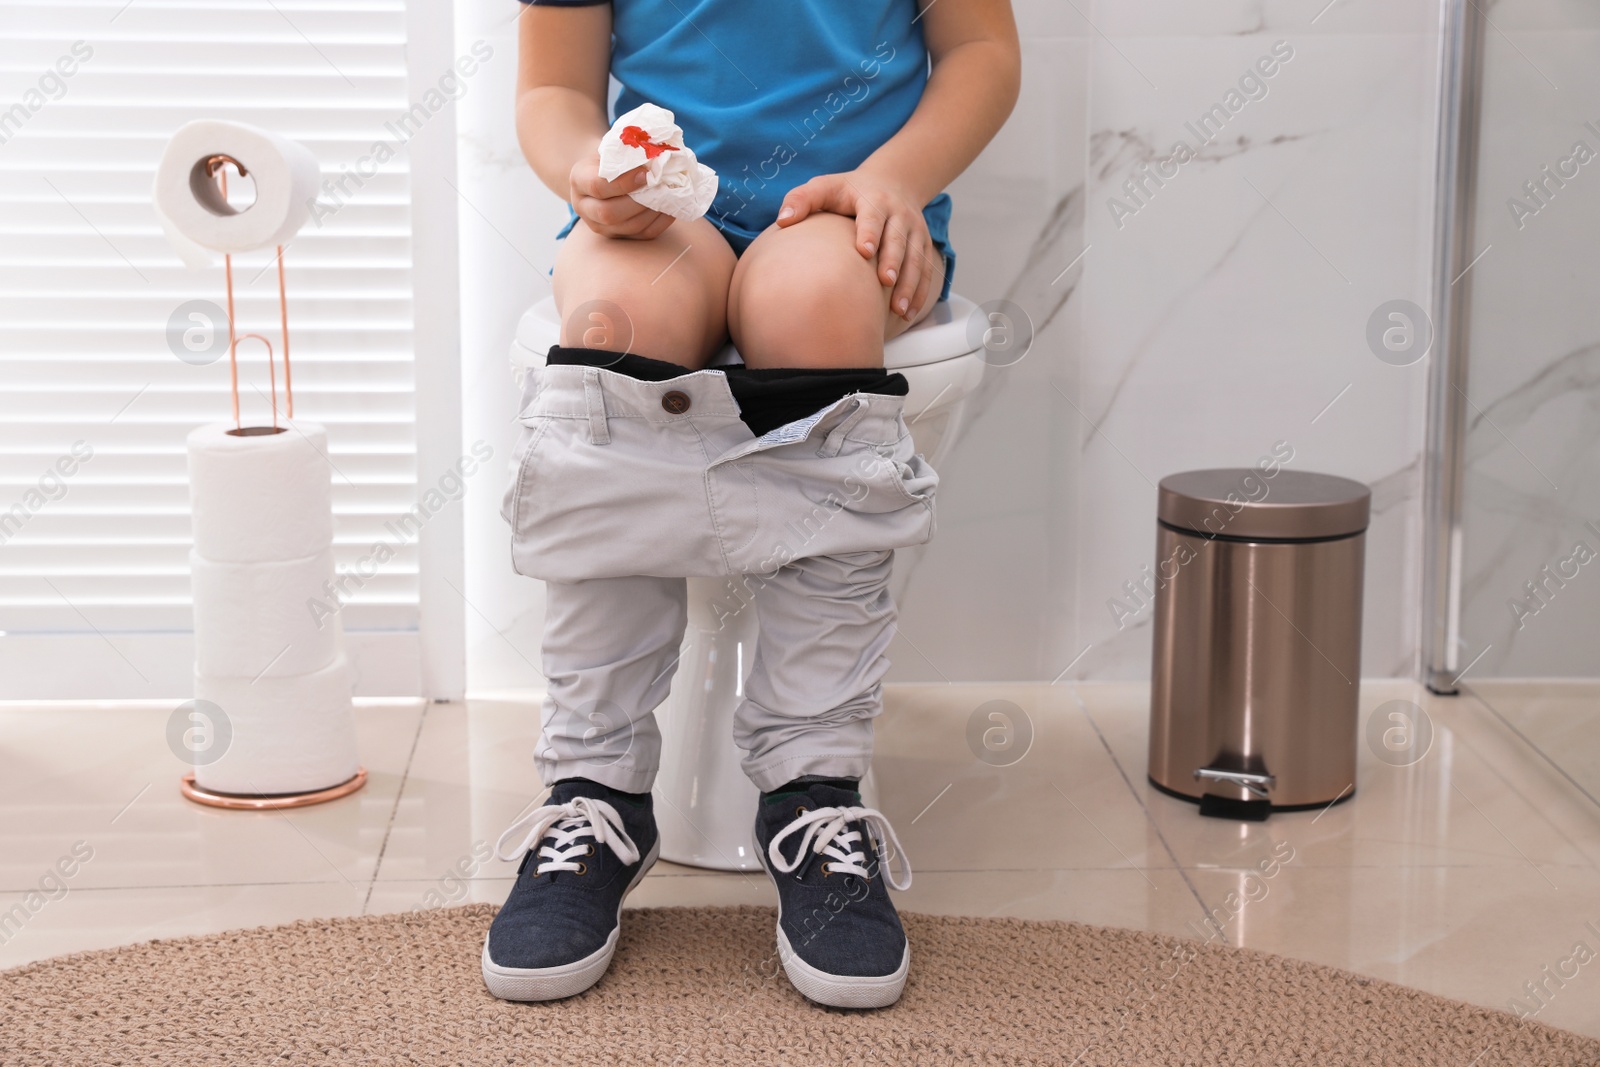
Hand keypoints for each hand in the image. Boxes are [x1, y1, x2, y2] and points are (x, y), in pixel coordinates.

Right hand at [568, 152, 674, 239]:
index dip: (623, 182)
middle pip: (608, 214)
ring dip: (652, 212)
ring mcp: (600, 226)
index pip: (597, 186)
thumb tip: (658, 154)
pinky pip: (643, 234)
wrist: (603, 173)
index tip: (644, 173)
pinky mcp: (619, 236)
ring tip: (667, 195)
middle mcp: (584, 207)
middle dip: (637, 202)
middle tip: (657, 187)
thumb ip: (627, 153)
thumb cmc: (611, 157)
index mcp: (578, 180)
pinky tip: (669, 207)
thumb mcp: (611, 149)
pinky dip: (660, 221)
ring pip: (628, 227)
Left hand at [776, 169, 936, 320]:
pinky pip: (925, 269)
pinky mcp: (923, 243)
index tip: (865, 251)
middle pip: (898, 239)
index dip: (870, 232)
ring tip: (899, 309)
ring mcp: (914, 229)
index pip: (872, 216)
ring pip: (915, 258)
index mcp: (872, 200)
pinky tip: (908, 314)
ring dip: (909, 284)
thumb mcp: (825, 187)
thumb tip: (782, 220)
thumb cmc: (848, 192)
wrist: (892, 182)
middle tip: (886, 282)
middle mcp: (898, 213)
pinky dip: (920, 291)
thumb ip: (802, 199)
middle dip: (894, 260)